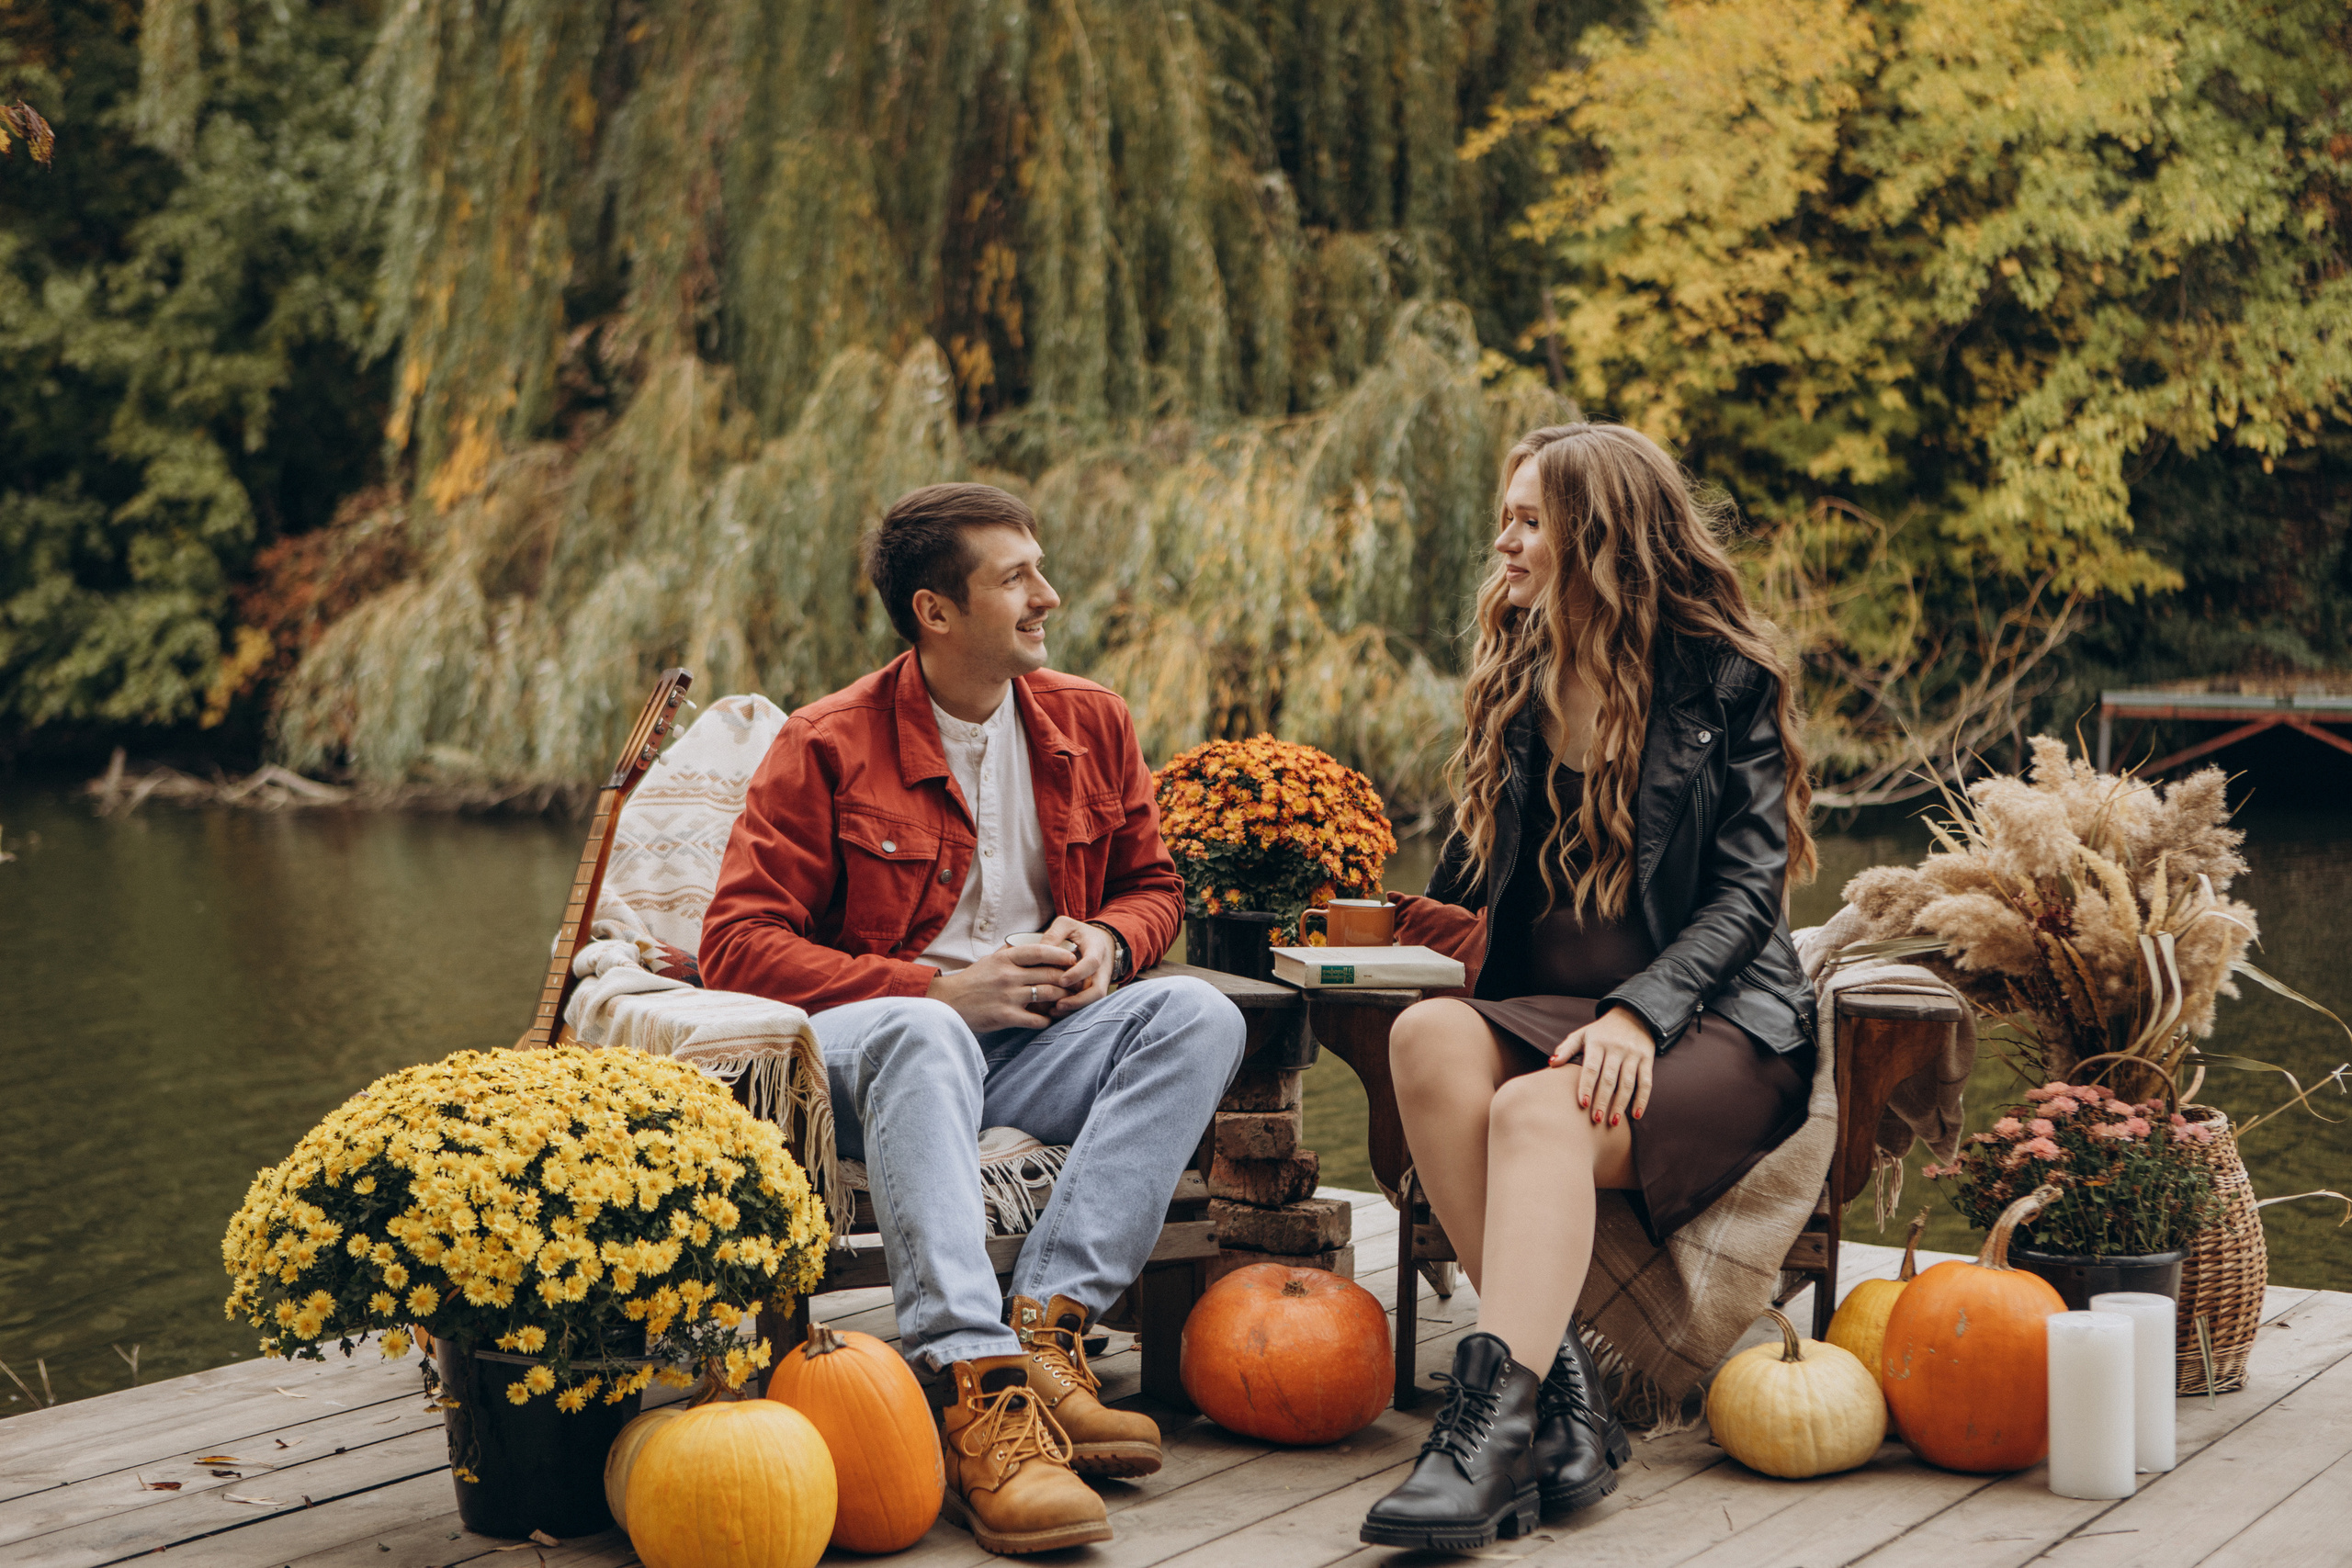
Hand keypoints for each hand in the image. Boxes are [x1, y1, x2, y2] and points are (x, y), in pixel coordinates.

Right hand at [926, 941, 1078, 1031]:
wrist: (948, 1003)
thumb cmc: (972, 981)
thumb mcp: (990, 960)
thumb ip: (1011, 954)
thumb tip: (1033, 944)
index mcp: (1005, 959)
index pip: (1040, 951)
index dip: (1060, 954)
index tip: (1072, 958)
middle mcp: (1008, 976)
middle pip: (1049, 974)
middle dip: (1068, 979)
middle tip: (1078, 983)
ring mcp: (1008, 996)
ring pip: (1047, 994)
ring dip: (1062, 998)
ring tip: (1069, 1000)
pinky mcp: (1006, 1017)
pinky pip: (1036, 1019)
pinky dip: (1047, 1019)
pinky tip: (1050, 1019)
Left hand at [1039, 916, 1113, 1017]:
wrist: (1101, 943)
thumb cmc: (1080, 933)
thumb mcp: (1067, 925)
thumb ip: (1053, 935)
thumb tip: (1039, 950)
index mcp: (1097, 948)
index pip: (1092, 962)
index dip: (1078, 973)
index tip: (1062, 980)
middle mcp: (1102, 969)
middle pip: (1098, 991)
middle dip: (1079, 1000)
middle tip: (1058, 1004)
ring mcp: (1101, 982)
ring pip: (1093, 1002)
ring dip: (1075, 1008)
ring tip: (1053, 1011)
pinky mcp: (1095, 991)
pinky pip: (1088, 1005)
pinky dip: (1073, 1010)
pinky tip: (1055, 1012)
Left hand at [1549, 1007, 1656, 1128]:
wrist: (1633, 1014)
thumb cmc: (1602, 1030)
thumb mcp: (1583, 1034)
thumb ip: (1567, 1048)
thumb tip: (1551, 1063)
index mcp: (1598, 1043)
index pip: (1591, 1068)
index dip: (1586, 1086)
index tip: (1582, 1104)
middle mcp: (1616, 1048)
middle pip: (1609, 1079)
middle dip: (1602, 1100)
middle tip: (1596, 1119)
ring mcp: (1633, 1054)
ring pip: (1628, 1083)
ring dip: (1621, 1104)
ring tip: (1613, 1122)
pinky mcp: (1647, 1059)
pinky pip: (1646, 1082)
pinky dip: (1642, 1099)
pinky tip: (1636, 1115)